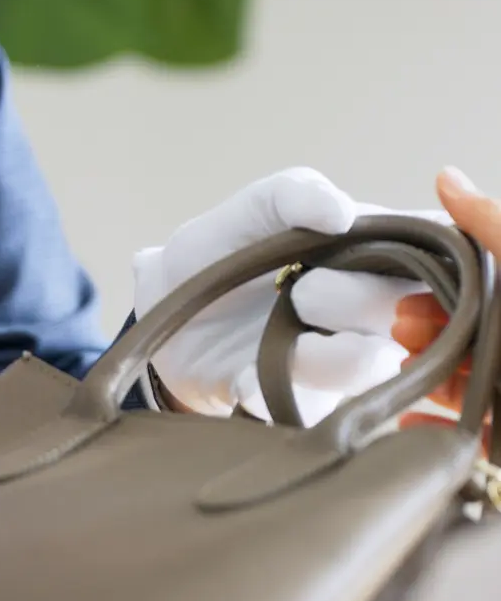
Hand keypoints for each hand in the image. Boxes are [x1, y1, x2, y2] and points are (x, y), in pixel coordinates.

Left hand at [134, 167, 447, 423]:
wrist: (164, 305)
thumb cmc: (219, 249)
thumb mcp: (252, 208)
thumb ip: (295, 195)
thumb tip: (342, 212)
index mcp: (376, 253)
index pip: (437, 256)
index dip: (426, 260)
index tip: (377, 255)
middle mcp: (371, 310)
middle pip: (412, 313)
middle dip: (362, 300)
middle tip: (305, 289)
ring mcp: (340, 359)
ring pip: (370, 366)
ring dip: (331, 351)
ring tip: (288, 318)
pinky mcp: (302, 401)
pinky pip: (309, 405)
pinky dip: (275, 386)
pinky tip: (245, 372)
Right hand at [395, 167, 499, 446]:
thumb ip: (490, 222)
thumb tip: (449, 179)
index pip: (475, 296)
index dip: (436, 296)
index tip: (409, 300)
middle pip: (464, 339)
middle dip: (426, 334)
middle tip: (406, 332)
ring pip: (459, 385)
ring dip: (424, 376)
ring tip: (408, 370)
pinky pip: (465, 435)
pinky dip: (431, 426)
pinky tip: (412, 417)